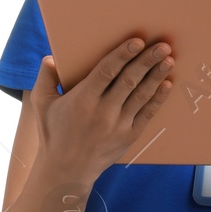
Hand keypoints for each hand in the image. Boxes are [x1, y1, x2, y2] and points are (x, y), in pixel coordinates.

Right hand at [29, 38, 173, 180]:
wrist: (67, 170)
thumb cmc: (53, 133)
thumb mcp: (42, 105)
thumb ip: (45, 79)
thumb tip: (50, 57)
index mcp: (82, 100)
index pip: (106, 72)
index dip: (122, 55)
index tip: (137, 41)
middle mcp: (103, 111)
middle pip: (129, 80)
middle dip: (147, 61)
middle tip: (162, 45)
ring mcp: (119, 124)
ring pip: (142, 95)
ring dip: (157, 76)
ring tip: (168, 59)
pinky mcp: (130, 135)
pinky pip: (147, 113)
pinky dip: (158, 98)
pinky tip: (167, 84)